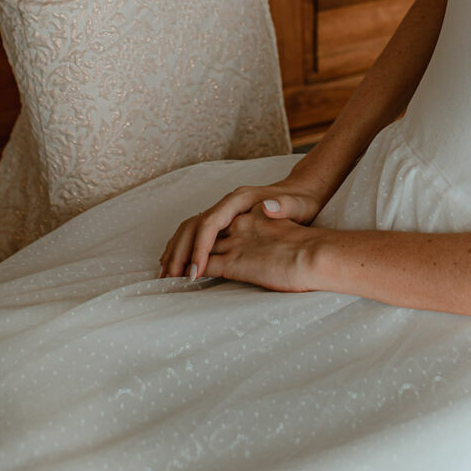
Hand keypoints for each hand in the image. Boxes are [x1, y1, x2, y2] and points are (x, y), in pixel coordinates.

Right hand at [160, 175, 328, 279]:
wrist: (303, 192)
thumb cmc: (301, 200)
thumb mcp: (297, 204)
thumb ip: (283, 206)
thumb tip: (267, 206)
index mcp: (239, 200)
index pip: (210, 222)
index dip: (200, 247)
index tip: (195, 271)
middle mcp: (227, 204)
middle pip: (194, 225)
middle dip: (180, 251)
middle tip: (170, 278)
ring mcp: (224, 212)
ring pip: (191, 229)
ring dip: (177, 251)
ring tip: (167, 275)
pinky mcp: (225, 222)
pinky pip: (198, 235)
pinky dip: (185, 249)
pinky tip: (180, 266)